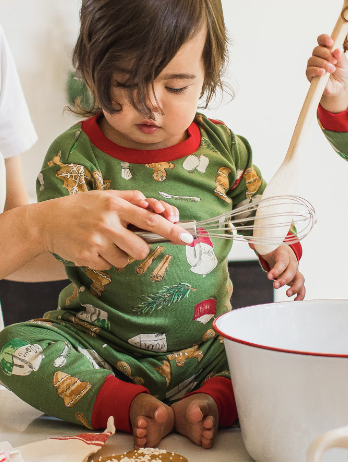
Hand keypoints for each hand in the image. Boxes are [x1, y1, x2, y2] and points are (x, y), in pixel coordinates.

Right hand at [34, 190, 192, 270]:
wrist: (46, 222)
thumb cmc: (82, 207)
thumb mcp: (106, 195)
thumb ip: (131, 199)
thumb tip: (153, 205)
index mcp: (116, 206)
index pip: (151, 221)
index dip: (172, 230)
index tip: (187, 238)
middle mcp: (107, 223)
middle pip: (141, 248)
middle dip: (140, 249)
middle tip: (129, 242)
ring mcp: (96, 242)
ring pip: (125, 260)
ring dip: (120, 255)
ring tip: (106, 242)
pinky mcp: (87, 257)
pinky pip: (109, 266)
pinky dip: (105, 260)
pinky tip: (94, 248)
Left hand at [258, 245, 305, 300]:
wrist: (283, 251)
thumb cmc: (274, 251)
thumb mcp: (266, 247)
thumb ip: (259, 246)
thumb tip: (251, 243)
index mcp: (284, 253)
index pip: (283, 261)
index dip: (277, 269)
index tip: (269, 276)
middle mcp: (292, 262)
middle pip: (292, 270)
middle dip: (284, 279)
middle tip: (275, 286)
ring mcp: (296, 271)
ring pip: (300, 279)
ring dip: (295, 287)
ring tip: (287, 294)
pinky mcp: (296, 279)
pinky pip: (302, 287)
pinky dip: (301, 294)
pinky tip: (295, 301)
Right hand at [306, 34, 347, 112]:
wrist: (340, 87)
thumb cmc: (341, 73)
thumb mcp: (344, 63)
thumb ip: (340, 56)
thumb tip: (337, 49)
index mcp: (326, 50)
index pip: (321, 40)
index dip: (324, 39)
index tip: (331, 42)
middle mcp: (318, 56)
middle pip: (317, 49)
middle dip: (326, 54)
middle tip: (334, 60)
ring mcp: (313, 65)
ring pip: (313, 59)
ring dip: (323, 63)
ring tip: (332, 69)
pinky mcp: (310, 74)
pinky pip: (310, 70)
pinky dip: (316, 70)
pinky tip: (323, 72)